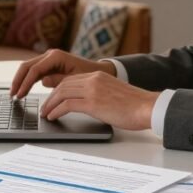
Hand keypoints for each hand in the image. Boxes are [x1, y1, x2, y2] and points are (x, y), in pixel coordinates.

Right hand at [10, 49, 115, 98]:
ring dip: (20, 80)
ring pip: (28, 68)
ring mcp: (48, 59)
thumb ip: (58, 80)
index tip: (20, 95)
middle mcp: (50, 55)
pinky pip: (33, 71)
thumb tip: (42, 81)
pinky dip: (27, 81)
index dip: (25, 83)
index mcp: (56, 56)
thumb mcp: (75, 80)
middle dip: (18, 81)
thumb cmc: (89, 76)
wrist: (98, 72)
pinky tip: (22, 90)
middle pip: (27, 66)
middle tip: (12, 95)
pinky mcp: (48, 65)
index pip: (35, 70)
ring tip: (15, 94)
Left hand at [40, 72, 158, 130]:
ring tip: (46, 114)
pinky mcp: (93, 103)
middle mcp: (93, 79)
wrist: (147, 107)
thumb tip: (87, 104)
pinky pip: (67, 105)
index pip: (71, 79)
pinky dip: (56, 110)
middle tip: (45, 107)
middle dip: (51, 97)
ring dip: (50, 104)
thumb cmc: (134, 105)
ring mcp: (93, 90)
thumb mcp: (113, 93)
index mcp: (98, 75)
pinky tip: (53, 117)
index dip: (58, 90)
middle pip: (63, 85)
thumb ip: (98, 93)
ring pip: (62, 93)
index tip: (52, 99)